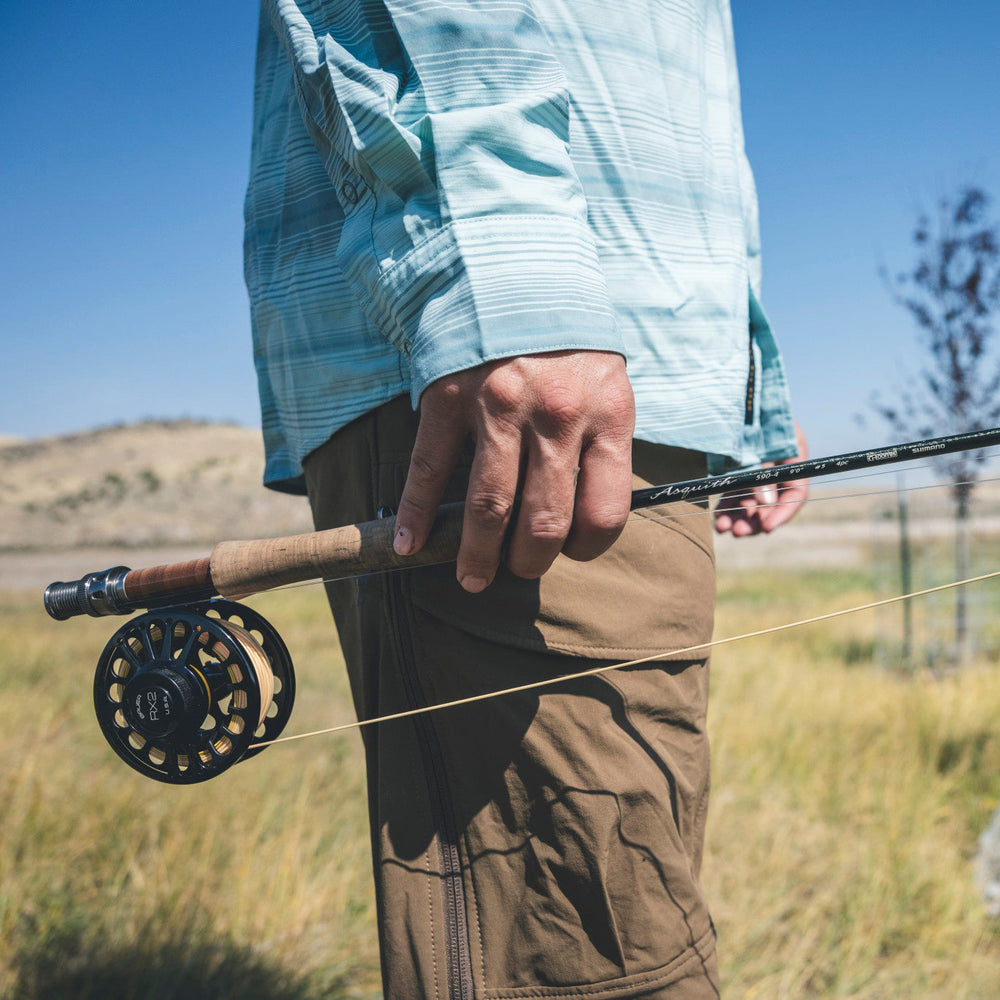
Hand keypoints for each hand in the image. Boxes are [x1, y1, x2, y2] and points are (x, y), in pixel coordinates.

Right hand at [393, 350, 635, 591]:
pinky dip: (415, 514)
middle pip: (544, 522)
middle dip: (529, 562)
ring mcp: (499, 408)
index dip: (586, 548)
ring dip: (477, 556)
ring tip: (472, 579)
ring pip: (488, 508)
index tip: (570, 552)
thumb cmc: (569, 343)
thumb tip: (586, 518)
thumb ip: (603, 446)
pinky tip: (409, 543)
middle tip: (518, 571)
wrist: (514, 272)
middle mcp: (555, 416)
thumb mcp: (609, 387)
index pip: (603, 513)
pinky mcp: (449, 399)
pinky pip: (430, 471)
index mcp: (606, 416)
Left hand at [714, 422, 808, 536]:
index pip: (796, 492)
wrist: (730, 389)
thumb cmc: (746, 411)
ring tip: (723, 529)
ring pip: (753, 501)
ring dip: (740, 516)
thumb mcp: (754, 442)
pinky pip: (738, 493)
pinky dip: (729, 506)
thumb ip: (759, 473)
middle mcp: (779, 464)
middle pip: (773, 501)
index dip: (782, 513)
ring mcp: (759, 466)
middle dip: (755, 518)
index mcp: (794, 454)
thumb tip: (763, 504)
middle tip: (738, 532)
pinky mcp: (740, 468)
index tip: (765, 528)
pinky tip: (718, 520)